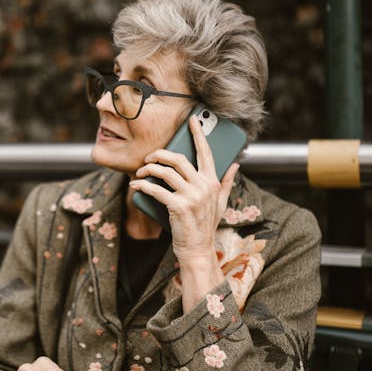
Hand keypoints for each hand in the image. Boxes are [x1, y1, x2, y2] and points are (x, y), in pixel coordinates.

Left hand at [129, 114, 238, 261]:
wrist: (198, 250)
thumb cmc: (206, 226)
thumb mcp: (221, 203)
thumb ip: (227, 182)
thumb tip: (236, 165)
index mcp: (213, 182)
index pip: (206, 152)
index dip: (198, 134)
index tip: (191, 119)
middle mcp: (204, 186)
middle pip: (178, 159)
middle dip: (160, 154)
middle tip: (149, 157)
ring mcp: (192, 196)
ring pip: (165, 172)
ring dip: (149, 169)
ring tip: (141, 172)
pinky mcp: (178, 206)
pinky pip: (156, 189)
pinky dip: (142, 186)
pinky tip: (135, 186)